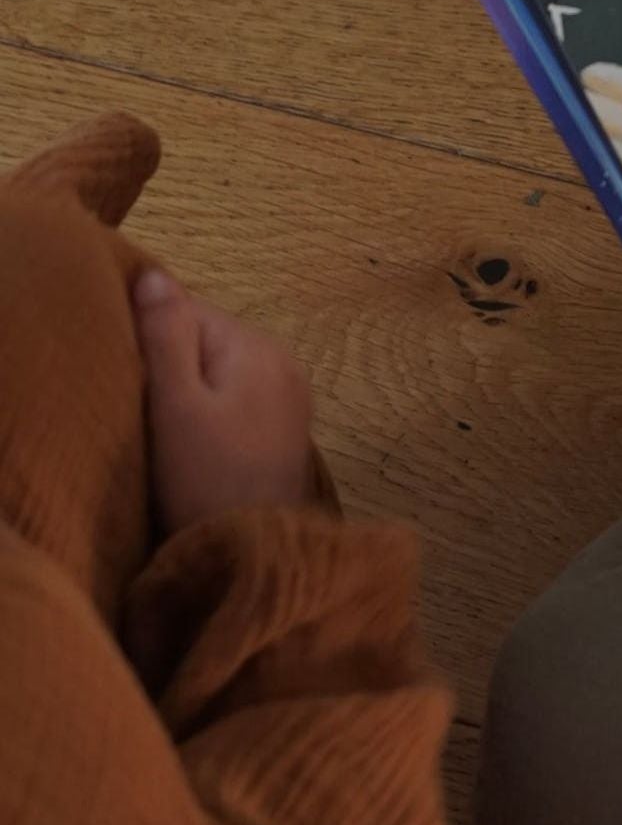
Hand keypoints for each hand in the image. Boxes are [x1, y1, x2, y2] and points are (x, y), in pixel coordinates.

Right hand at [133, 270, 315, 534]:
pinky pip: (239, 402)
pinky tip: (198, 447)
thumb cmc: (206, 478)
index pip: (189, 312)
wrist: (256, 550)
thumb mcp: (175, 404)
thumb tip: (154, 275)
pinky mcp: (286, 430)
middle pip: (208, 341)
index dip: (149, 338)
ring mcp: (290, 395)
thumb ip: (166, 336)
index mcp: (256, 344)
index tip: (127, 376)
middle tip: (145, 411)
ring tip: (169, 433)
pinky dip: (214, 416)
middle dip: (173, 367)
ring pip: (222, 373)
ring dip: (193, 394)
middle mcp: (283, 359)